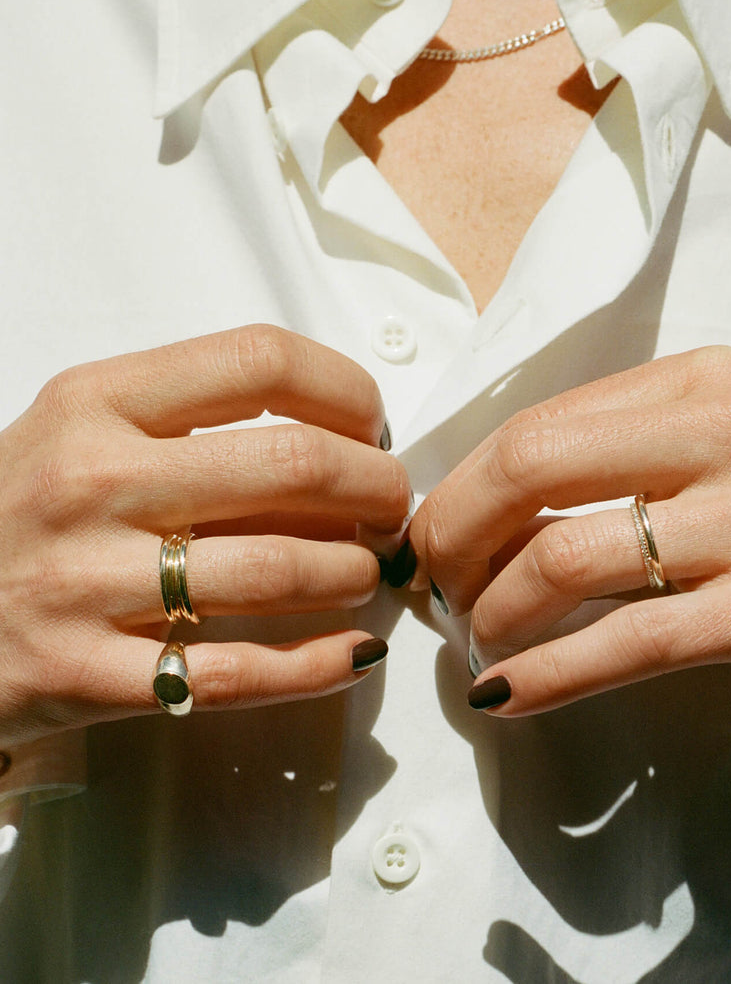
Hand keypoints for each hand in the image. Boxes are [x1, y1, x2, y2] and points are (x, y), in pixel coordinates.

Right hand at [0, 325, 408, 743]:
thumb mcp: (78, 428)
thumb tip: (334, 432)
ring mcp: (84, 582)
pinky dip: (316, 665)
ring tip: (367, 572)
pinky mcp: (85, 674)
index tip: (370, 425)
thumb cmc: (20, 509)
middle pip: (293, 465)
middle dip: (375, 487)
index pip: (258, 361)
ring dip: (354, 572)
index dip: (345, 391)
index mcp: (96, 402)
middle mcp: (91, 481)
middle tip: (390, 506)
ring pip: (276, 570)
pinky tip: (354, 652)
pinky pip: (234, 674)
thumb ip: (186, 417)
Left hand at [409, 347, 730, 714]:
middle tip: (436, 586)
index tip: (429, 535)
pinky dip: (545, 675)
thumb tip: (469, 505)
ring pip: (564, 562)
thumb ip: (606, 454)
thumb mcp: (704, 447)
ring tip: (477, 640)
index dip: (459, 488)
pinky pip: (626, 645)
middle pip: (529, 472)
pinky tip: (502, 695)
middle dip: (454, 538)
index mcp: (699, 381)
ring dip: (492, 613)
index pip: (535, 427)